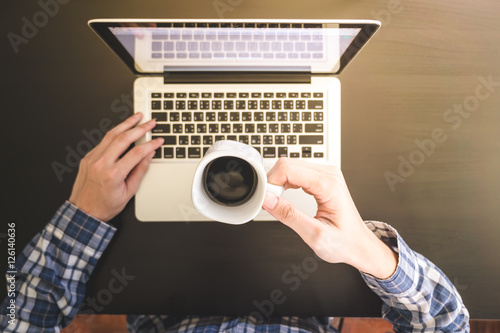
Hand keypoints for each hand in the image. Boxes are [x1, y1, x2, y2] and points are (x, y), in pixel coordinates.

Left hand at [69, 113, 163, 221]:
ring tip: (136, 117)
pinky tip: (123, 130)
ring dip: (125, 124)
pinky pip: (103, 142)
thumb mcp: (129, 191)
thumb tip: (148, 155)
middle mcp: (101, 163)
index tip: (158, 140)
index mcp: (113, 174)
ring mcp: (92, 159)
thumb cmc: (105, 205)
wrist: (84, 212)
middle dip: (139, 128)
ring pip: (111, 135)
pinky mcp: (88, 157)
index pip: (136, 153)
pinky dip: (114, 134)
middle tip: (149, 122)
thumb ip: (140, 171)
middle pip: (123, 138)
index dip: (150, 144)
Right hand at [262, 158, 397, 279]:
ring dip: (278, 182)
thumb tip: (268, 200)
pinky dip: (285, 182)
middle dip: (273, 182)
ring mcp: (326, 174)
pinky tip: (284, 196)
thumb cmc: (344, 242)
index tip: (266, 199)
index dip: (271, 182)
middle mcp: (329, 175)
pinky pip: (296, 171)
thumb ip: (289, 215)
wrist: (359, 245)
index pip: (288, 169)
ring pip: (290, 166)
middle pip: (287, 164)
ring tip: (278, 202)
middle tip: (271, 203)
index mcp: (329, 185)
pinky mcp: (321, 178)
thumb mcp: (314, 234)